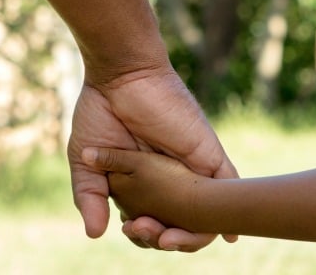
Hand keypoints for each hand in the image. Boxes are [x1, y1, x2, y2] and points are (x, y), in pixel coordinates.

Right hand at [67, 71, 238, 250]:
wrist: (120, 76)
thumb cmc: (99, 113)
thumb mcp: (85, 162)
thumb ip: (90, 198)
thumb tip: (95, 234)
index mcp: (142, 185)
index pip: (150, 225)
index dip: (143, 236)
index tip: (129, 228)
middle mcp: (169, 181)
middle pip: (178, 226)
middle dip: (165, 239)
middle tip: (145, 231)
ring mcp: (190, 170)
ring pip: (204, 215)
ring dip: (192, 236)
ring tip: (170, 238)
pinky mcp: (207, 155)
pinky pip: (227, 186)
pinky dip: (229, 213)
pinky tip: (230, 235)